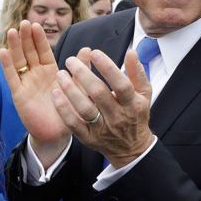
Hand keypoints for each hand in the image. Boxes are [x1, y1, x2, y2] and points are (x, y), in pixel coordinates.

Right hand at [0, 21, 70, 160]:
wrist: (57, 134)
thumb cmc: (68, 110)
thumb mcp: (78, 88)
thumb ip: (81, 69)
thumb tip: (88, 49)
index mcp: (50, 71)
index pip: (43, 51)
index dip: (38, 38)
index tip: (35, 24)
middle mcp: (36, 75)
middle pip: (28, 52)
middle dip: (25, 38)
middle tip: (23, 22)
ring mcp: (26, 83)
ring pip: (18, 61)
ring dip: (14, 46)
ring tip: (11, 31)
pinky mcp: (18, 94)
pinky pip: (12, 77)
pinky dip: (7, 65)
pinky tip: (2, 51)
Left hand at [53, 48, 153, 167]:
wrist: (131, 149)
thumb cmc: (136, 115)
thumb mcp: (144, 94)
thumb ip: (137, 72)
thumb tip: (131, 52)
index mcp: (132, 104)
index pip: (121, 84)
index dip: (108, 67)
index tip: (94, 53)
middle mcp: (117, 116)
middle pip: (99, 93)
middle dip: (83, 74)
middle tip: (70, 60)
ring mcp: (102, 129)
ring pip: (84, 108)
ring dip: (70, 90)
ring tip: (61, 74)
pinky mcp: (89, 138)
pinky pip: (73, 124)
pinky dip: (63, 109)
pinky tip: (56, 94)